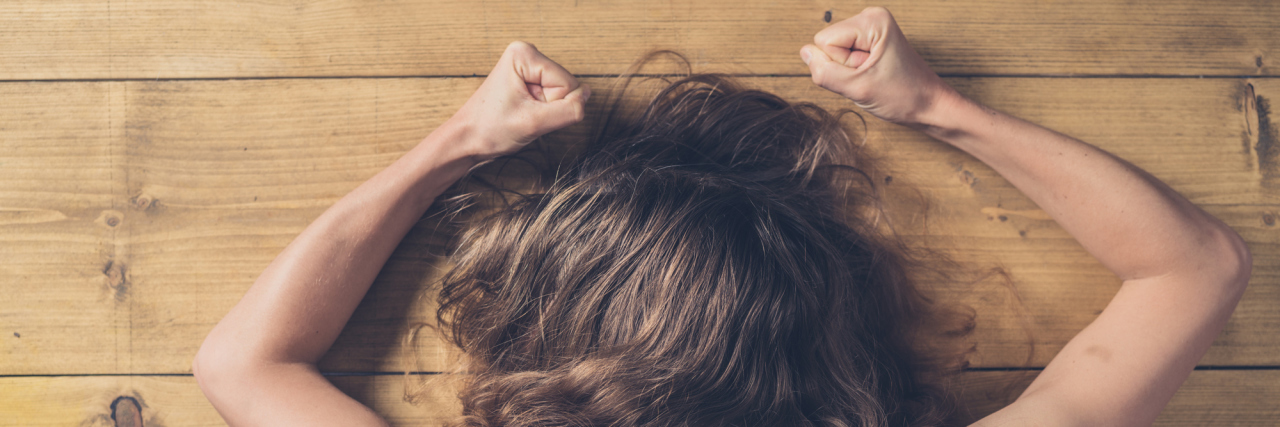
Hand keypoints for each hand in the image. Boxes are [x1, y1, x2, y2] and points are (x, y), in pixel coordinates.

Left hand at [447, 41, 589, 161]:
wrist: (466, 140)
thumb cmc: (489, 129)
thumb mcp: (534, 123)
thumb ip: (569, 110)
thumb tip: (588, 97)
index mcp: (524, 54)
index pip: (568, 84)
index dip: (552, 106)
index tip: (526, 112)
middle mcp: (527, 55)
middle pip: (565, 86)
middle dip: (549, 108)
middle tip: (523, 114)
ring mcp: (528, 68)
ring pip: (561, 95)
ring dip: (545, 112)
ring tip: (520, 114)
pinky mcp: (528, 81)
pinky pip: (552, 98)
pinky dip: (541, 112)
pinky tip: (522, 113)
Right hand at [800, 7, 955, 126]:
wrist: (929, 106)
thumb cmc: (904, 97)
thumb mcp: (858, 89)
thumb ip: (825, 72)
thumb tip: (805, 53)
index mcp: (872, 21)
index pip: (824, 41)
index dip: (840, 65)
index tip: (866, 73)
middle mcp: (871, 18)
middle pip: (827, 43)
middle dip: (844, 67)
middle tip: (870, 77)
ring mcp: (871, 29)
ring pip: (833, 51)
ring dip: (849, 71)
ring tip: (873, 77)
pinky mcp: (870, 41)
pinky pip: (843, 56)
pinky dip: (854, 71)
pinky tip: (873, 76)